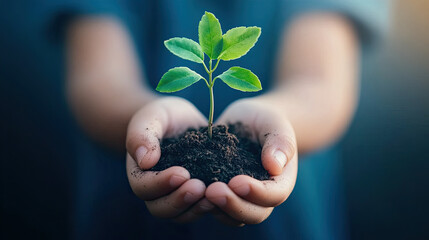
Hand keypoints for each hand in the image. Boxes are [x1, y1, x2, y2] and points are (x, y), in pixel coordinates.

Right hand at [126, 97, 214, 222]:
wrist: (184, 121)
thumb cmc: (163, 117)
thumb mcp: (152, 117)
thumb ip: (142, 135)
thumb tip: (144, 161)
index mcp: (140, 173)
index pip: (144, 187)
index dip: (161, 184)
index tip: (181, 173)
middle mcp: (156, 191)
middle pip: (161, 209)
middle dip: (180, 200)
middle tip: (199, 187)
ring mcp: (177, 196)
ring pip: (182, 214)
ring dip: (197, 208)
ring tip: (214, 195)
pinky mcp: (197, 196)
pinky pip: (201, 209)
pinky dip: (213, 207)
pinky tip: (227, 195)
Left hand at [205, 98, 297, 225]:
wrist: (246, 121)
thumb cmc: (265, 120)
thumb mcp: (274, 123)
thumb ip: (280, 142)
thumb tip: (275, 166)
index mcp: (281, 180)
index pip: (274, 195)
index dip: (257, 193)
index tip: (237, 182)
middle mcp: (263, 195)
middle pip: (254, 214)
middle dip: (233, 205)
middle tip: (212, 191)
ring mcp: (242, 198)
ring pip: (234, 216)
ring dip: (218, 208)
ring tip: (200, 192)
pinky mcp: (224, 194)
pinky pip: (216, 208)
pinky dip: (205, 204)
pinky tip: (190, 189)